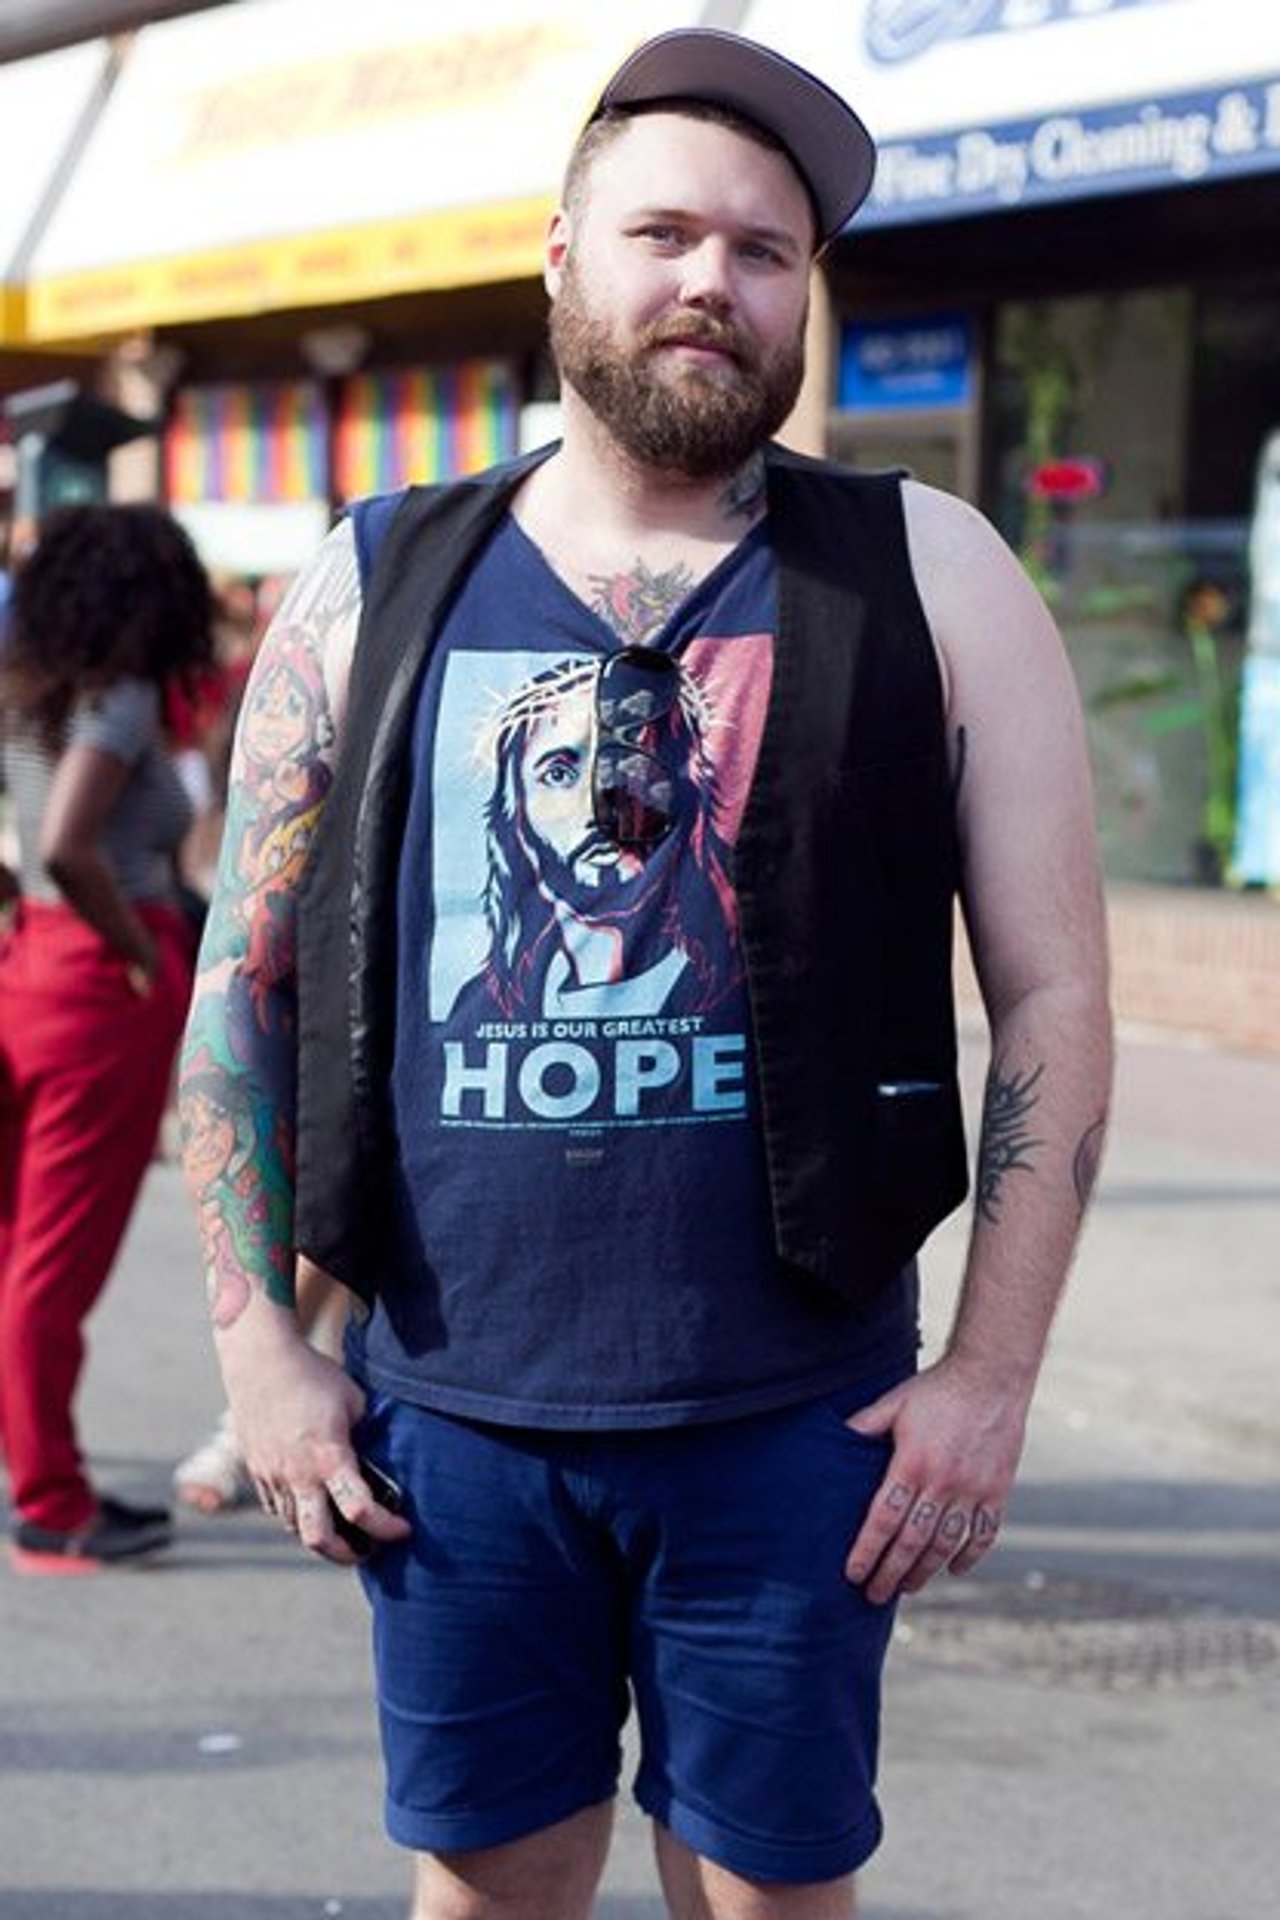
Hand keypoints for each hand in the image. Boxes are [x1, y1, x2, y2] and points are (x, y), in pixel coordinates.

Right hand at [221, 1313, 410, 1565]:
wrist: (260, 1360)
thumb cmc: (313, 1374)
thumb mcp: (354, 1400)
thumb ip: (366, 1434)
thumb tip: (381, 1457)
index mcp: (329, 1457)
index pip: (360, 1511)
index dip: (387, 1528)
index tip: (403, 1529)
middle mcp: (298, 1474)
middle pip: (319, 1540)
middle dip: (346, 1555)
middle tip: (368, 1550)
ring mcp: (274, 1476)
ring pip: (294, 1528)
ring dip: (320, 1537)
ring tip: (344, 1532)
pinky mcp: (258, 1471)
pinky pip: (277, 1509)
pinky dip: (298, 1516)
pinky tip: (315, 1506)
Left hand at [842, 1355, 1029, 1605]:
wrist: (992, 1377)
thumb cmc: (937, 1390)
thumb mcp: (894, 1402)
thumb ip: (865, 1425)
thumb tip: (836, 1437)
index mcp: (911, 1463)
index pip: (883, 1519)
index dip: (867, 1550)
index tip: (853, 1574)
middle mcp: (943, 1483)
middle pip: (912, 1541)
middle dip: (891, 1573)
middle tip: (874, 1596)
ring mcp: (973, 1490)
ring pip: (946, 1544)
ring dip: (925, 1571)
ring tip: (908, 1588)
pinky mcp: (997, 1491)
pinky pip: (983, 1534)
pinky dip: (969, 1556)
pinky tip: (953, 1569)